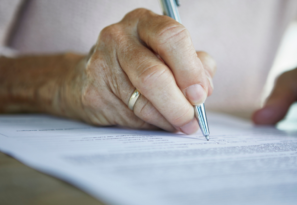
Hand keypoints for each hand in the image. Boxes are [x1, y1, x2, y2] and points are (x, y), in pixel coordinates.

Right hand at [61, 9, 215, 132]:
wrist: (93, 77)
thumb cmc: (140, 65)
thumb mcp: (170, 56)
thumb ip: (193, 66)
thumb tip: (204, 89)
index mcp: (144, 22)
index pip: (172, 37)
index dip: (190, 70)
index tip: (200, 94)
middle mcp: (119, 37)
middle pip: (154, 74)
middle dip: (179, 104)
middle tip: (192, 119)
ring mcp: (100, 64)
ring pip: (142, 102)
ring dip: (168, 119)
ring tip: (181, 124)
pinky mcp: (93, 93)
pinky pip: (130, 117)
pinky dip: (151, 125)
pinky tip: (158, 122)